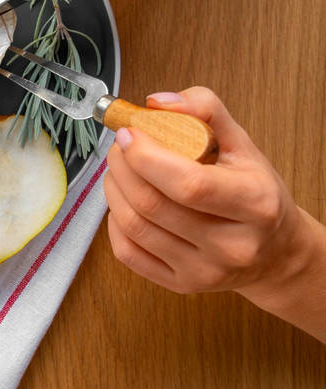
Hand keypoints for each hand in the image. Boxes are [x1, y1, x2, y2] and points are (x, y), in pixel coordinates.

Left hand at [104, 87, 311, 294]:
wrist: (274, 252)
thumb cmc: (255, 192)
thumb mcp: (244, 145)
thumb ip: (205, 111)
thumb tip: (156, 103)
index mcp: (255, 204)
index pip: (189, 184)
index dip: (147, 156)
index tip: (129, 133)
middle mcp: (232, 245)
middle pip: (153, 204)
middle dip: (123, 166)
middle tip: (120, 146)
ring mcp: (204, 271)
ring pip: (134, 226)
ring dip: (113, 189)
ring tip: (119, 169)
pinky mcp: (181, 285)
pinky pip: (127, 251)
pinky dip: (114, 221)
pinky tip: (124, 201)